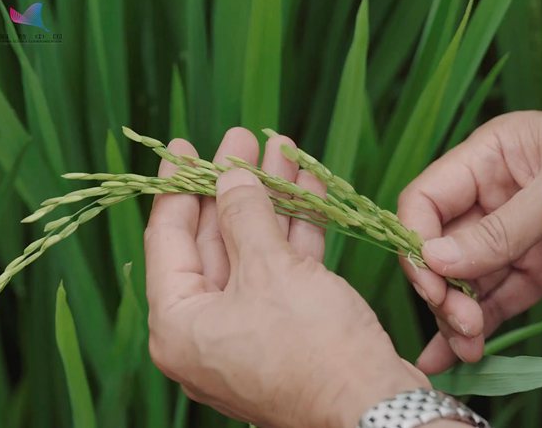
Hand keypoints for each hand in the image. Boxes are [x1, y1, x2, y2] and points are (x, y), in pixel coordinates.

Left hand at [145, 128, 427, 427]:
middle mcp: (206, 331)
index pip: (168, 240)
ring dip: (270, 202)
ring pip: (253, 252)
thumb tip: (229, 178)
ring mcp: (248, 333)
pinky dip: (293, 234)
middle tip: (243, 141)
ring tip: (281, 152)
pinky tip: (307, 191)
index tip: (184, 145)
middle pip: (214, 242)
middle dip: (234, 187)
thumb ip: (244, 216)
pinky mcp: (286, 332)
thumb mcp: (270, 270)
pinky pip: (281, 273)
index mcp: (179, 324)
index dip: (178, 186)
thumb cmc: (313, 348)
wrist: (373, 407)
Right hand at [398, 96, 541, 373]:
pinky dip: (480, 326)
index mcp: (491, 157)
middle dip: (440, 285)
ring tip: (469, 344)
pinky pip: (499, 300)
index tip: (430, 278)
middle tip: (459, 318)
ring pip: (467, 280)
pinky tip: (462, 353)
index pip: (427, 198)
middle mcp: (496, 196)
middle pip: (441, 246)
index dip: (417, 239)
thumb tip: (435, 262)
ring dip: (457, 313)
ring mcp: (520, 237)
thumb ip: (501, 229)